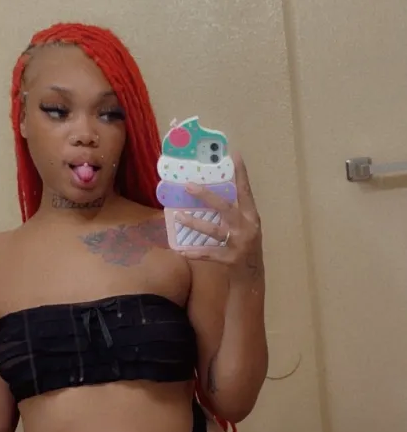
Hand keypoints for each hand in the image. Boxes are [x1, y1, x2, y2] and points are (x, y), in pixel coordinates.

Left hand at [175, 154, 263, 280]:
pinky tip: (181, 251)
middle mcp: (247, 227)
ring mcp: (240, 243)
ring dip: (195, 223)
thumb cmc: (244, 248)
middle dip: (206, 196)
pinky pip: (209, 254)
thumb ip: (233, 213)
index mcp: (251, 216)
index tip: (235, 155)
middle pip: (225, 207)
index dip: (241, 174)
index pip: (245, 191)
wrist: (252, 276)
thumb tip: (210, 195)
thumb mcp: (245, 227)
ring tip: (179, 217)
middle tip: (188, 186)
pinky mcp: (231, 259)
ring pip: (214, 230)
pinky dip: (195, 253)